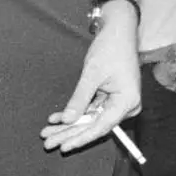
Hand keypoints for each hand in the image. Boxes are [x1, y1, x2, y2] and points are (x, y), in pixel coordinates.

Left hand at [41, 9, 140, 153]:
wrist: (119, 29)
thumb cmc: (110, 48)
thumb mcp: (92, 74)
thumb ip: (79, 99)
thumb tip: (67, 120)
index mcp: (127, 101)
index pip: (102, 127)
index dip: (81, 138)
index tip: (64, 146)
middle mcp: (125, 105)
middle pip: (94, 125)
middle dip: (69, 133)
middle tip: (47, 142)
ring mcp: (118, 101)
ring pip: (90, 118)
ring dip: (68, 125)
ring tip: (47, 132)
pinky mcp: (111, 97)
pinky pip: (91, 109)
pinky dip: (75, 112)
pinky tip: (56, 118)